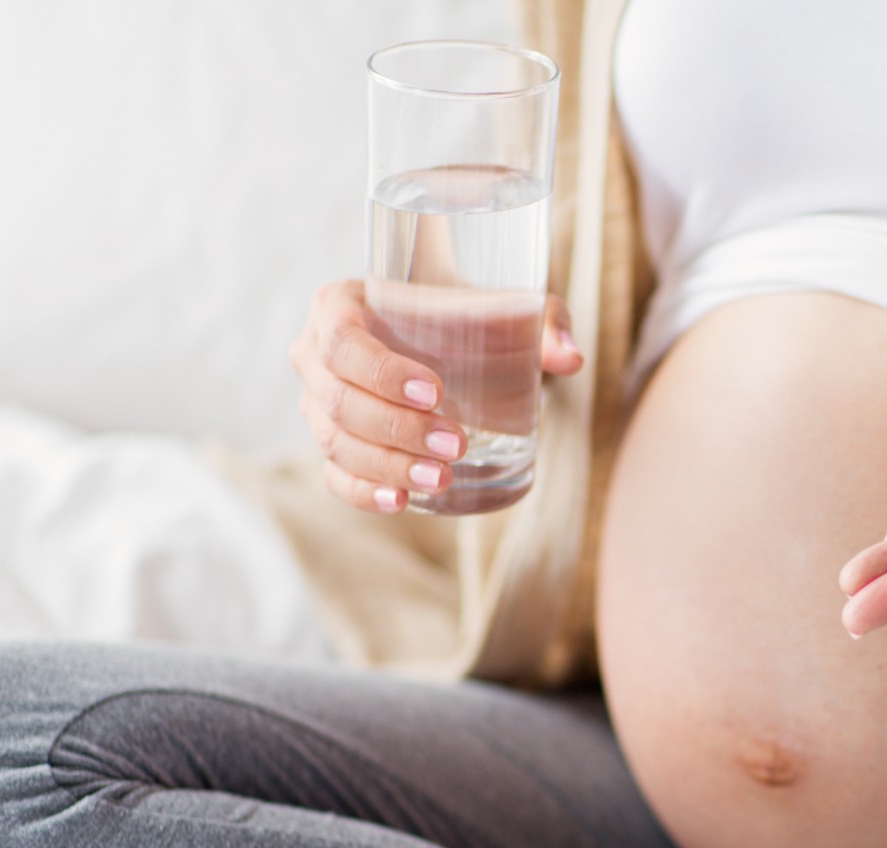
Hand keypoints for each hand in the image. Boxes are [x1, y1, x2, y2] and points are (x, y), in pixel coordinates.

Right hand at [287, 281, 584, 513]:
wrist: (448, 339)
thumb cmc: (468, 316)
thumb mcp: (507, 308)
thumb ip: (543, 321)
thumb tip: (571, 357)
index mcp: (338, 305)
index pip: (342, 342)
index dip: (382, 372)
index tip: (437, 393)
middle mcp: (315, 354)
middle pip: (340, 400)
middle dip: (397, 428)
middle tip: (456, 443)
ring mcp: (318, 405)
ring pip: (336, 443)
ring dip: (388, 465)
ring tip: (443, 478)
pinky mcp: (334, 446)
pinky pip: (335, 476)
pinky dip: (363, 493)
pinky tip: (400, 502)